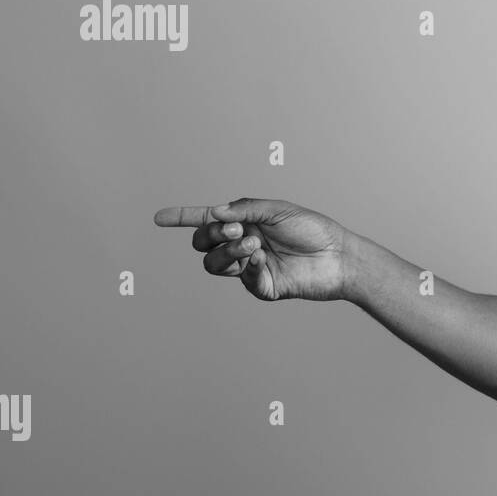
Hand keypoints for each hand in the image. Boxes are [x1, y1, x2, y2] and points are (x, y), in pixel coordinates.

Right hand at [153, 197, 351, 301]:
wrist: (338, 256)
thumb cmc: (312, 229)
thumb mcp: (278, 210)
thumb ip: (245, 209)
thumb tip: (213, 212)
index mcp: (245, 222)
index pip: (207, 220)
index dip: (182, 218)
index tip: (158, 218)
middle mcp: (243, 244)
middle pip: (204, 244)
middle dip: (211, 234)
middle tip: (236, 229)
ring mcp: (249, 267)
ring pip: (214, 264)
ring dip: (227, 251)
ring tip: (253, 244)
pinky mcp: (261, 286)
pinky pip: (241, 279)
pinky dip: (247, 266)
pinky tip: (262, 258)